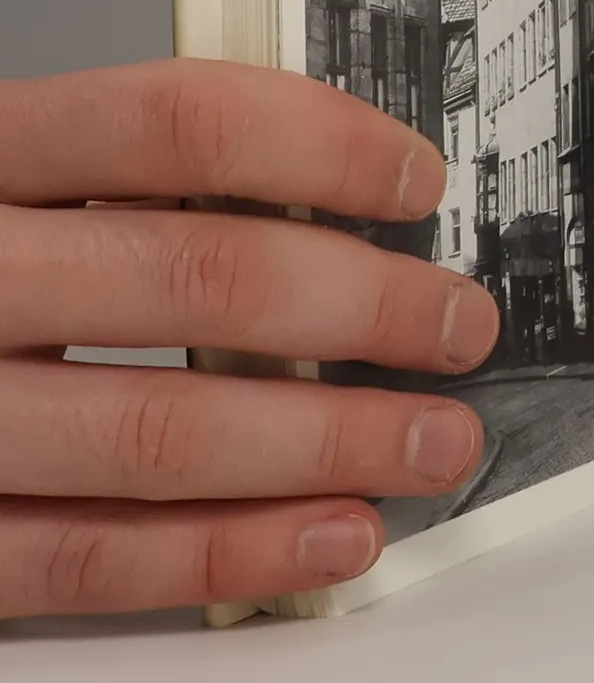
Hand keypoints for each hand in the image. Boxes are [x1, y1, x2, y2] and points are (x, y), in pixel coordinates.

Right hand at [0, 59, 499, 617]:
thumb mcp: (0, 175)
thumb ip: (123, 178)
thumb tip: (333, 192)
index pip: (176, 124)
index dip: (320, 146)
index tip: (416, 182)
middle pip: (198, 279)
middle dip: (365, 309)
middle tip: (459, 326)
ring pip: (161, 431)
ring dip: (331, 442)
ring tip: (434, 442)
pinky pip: (88, 558)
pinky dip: (228, 554)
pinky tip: (332, 534)